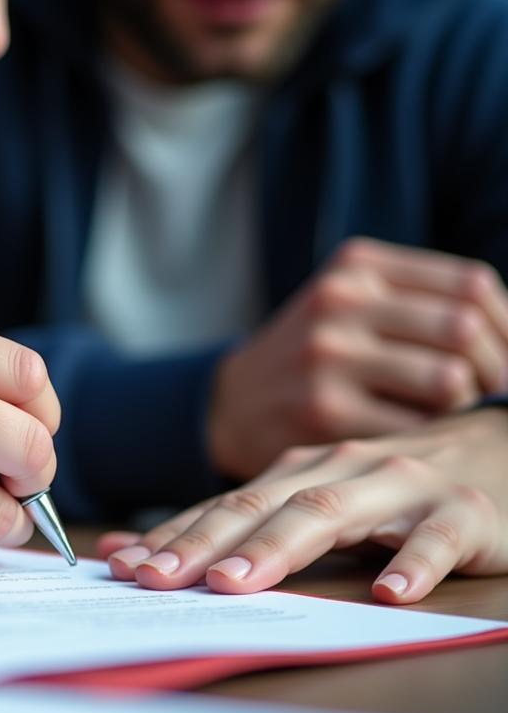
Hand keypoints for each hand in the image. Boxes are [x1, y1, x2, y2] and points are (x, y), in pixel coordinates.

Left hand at [103, 407, 507, 603]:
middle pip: (261, 506)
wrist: (493, 452)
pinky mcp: (461, 509)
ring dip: (279, 547)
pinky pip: (434, 537)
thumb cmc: (389, 489)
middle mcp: (338, 470)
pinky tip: (389, 592)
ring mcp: (398, 486)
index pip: (223, 506)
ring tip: (236, 582)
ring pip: (330, 513)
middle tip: (157, 578)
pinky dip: (412, 562)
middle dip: (203, 542)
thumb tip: (134, 552)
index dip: (172, 535)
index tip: (123, 566)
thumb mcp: (316, 499)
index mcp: (298, 471)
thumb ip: (242, 525)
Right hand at [210, 239, 507, 478]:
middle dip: (498, 373)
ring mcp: (328, 354)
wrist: (233, 403)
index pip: (472, 286)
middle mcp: (341, 299)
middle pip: (465, 328)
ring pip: (449, 379)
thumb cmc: (314, 355)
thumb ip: (421, 303)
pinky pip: (417, 430)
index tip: (505, 363)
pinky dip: (436, 443)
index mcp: (358, 265)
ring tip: (463, 422)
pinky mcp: (323, 410)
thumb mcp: (352, 303)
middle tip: (496, 401)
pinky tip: (429, 446)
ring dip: (470, 410)